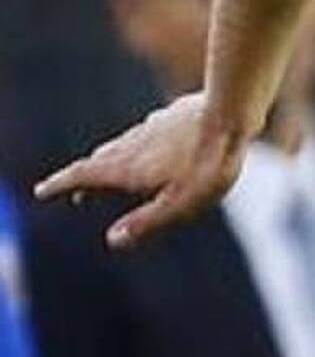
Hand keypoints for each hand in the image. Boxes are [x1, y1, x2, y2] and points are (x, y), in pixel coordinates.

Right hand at [33, 92, 246, 249]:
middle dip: (85, 177)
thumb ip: (146, 223)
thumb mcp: (179, 204)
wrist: (231, 116)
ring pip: (121, 146)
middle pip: (100, 162)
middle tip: (74, 191)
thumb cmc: (207, 167)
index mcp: (127, 168)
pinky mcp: (172, 117)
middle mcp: (133, 145)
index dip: (61, 185)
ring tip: (105, 170)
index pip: (84, 175)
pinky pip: (145, 133)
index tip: (42, 191)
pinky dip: (135, 145)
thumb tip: (114, 239)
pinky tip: (146, 142)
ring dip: (108, 160)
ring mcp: (152, 128)